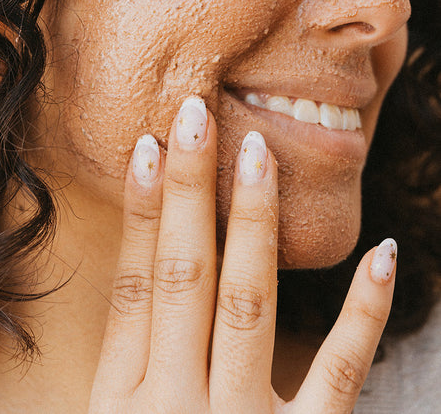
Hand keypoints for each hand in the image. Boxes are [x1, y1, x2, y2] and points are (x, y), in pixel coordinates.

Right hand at [89, 96, 395, 412]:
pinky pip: (340, 370)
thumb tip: (139, 272)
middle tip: (197, 115)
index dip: (141, 210)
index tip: (147, 145)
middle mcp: (178, 405)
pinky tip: (379, 254)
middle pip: (184, 274)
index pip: (134, 284)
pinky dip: (364, 311)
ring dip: (255, 220)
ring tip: (259, 152)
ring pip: (248, 302)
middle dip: (190, 189)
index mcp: (122, 399)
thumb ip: (130, 364)